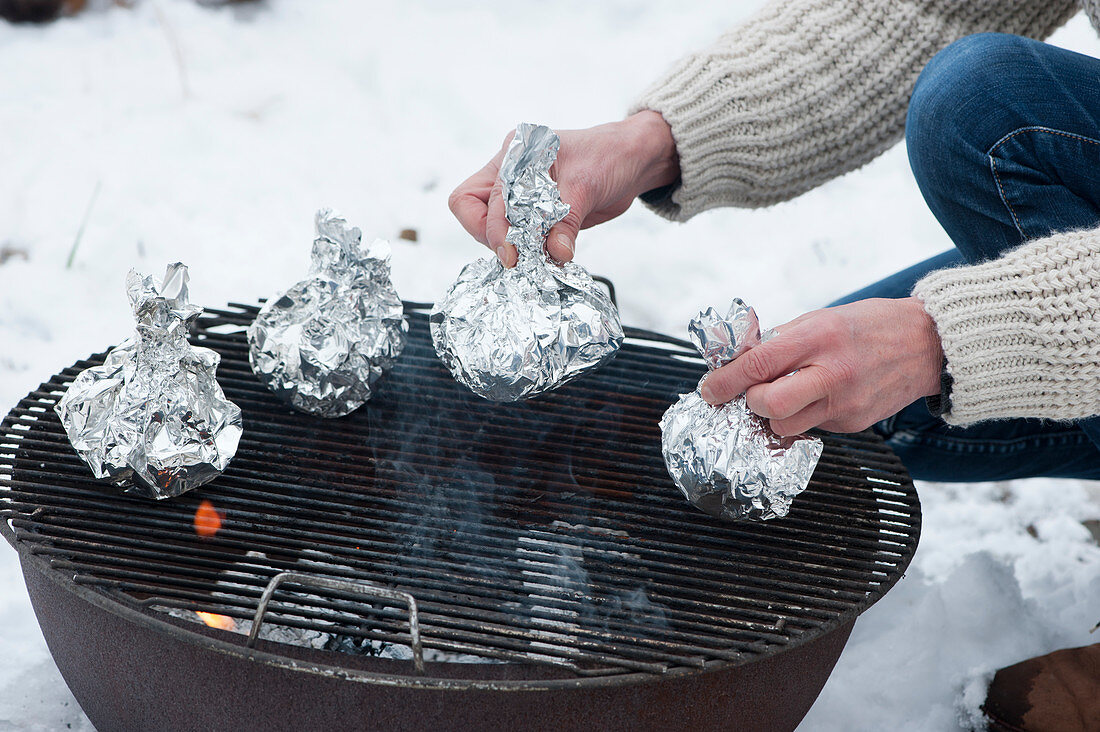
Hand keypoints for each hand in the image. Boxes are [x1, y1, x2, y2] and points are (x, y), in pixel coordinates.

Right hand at [448, 111, 678, 266]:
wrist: (633, 161)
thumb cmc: (609, 157)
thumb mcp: (586, 185)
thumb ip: (566, 220)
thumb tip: (554, 252)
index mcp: (514, 155)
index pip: (478, 197)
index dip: (492, 228)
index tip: (512, 253)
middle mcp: (510, 173)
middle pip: (473, 210)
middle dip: (491, 236)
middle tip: (517, 257)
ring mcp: (521, 194)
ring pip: (492, 225)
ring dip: (510, 245)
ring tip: (534, 258)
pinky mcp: (536, 214)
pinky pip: (519, 235)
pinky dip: (527, 250)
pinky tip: (544, 257)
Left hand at [699, 298, 943, 434]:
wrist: (929, 344)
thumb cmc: (870, 325)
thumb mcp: (821, 318)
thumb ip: (781, 341)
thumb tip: (739, 360)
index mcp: (819, 336)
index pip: (758, 364)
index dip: (726, 380)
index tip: (710, 388)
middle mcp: (833, 372)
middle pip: (770, 405)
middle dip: (750, 402)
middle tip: (751, 393)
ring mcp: (846, 403)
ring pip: (786, 426)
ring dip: (774, 415)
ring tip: (785, 395)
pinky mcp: (855, 423)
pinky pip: (812, 428)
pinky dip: (803, 416)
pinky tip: (817, 397)